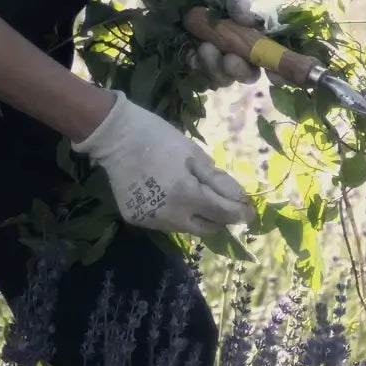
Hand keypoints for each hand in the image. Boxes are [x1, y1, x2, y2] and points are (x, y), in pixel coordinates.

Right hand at [71, 89, 252, 236]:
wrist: (114, 136)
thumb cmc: (158, 138)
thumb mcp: (194, 154)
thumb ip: (218, 181)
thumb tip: (240, 199)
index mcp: (187, 195)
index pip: (223, 214)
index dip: (240, 214)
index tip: (250, 212)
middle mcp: (170, 215)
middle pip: (206, 229)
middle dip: (218, 219)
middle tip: (222, 204)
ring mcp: (152, 220)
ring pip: (186, 228)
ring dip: (196, 217)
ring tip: (193, 196)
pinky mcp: (137, 219)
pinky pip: (165, 223)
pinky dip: (174, 214)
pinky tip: (168, 196)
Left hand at [136, 0, 280, 89]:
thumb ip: (235, 0)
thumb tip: (250, 19)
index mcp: (252, 37)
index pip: (270, 58)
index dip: (277, 70)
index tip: (274, 74)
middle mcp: (239, 54)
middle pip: (247, 75)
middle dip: (238, 71)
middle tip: (229, 59)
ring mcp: (217, 64)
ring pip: (223, 80)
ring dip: (214, 68)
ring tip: (202, 46)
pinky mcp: (196, 69)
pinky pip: (200, 80)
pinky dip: (197, 68)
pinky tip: (190, 53)